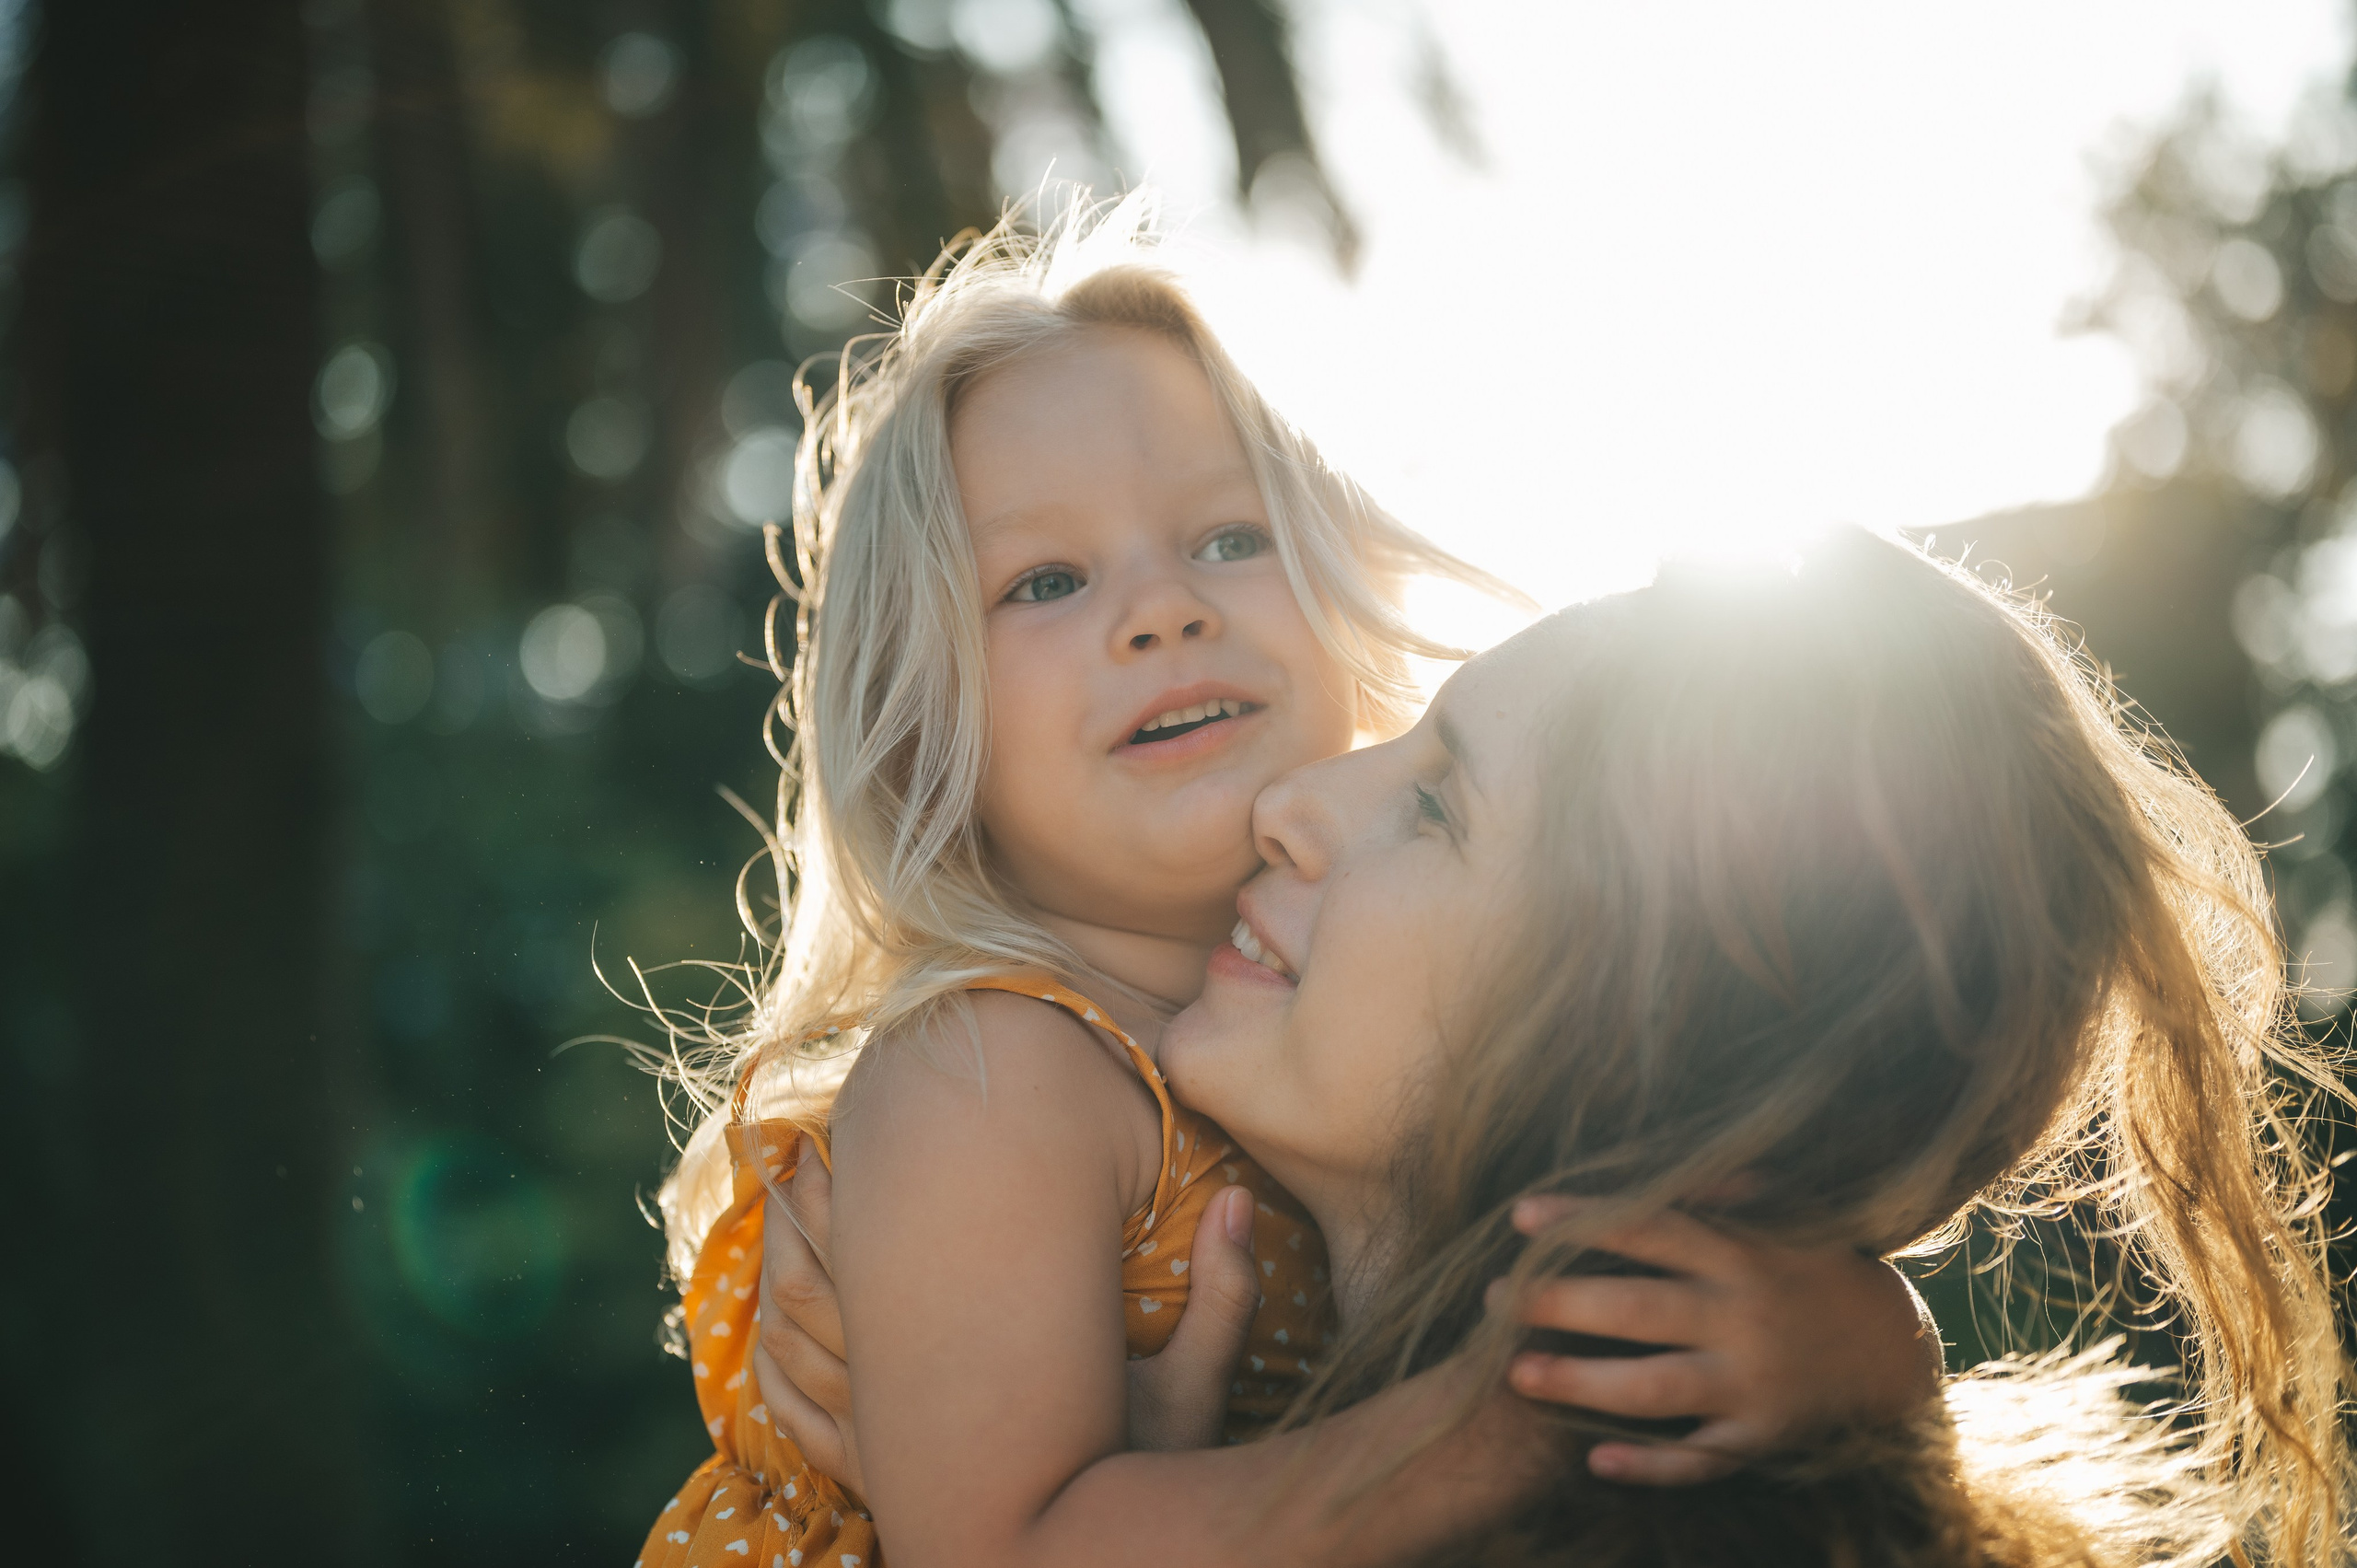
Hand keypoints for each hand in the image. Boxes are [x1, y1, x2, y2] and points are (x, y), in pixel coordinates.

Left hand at [756, 1145, 1266, 1486]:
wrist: (1077, 1560)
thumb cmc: (1133, 1480)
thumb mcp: (1192, 1395)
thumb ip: (1223, 1299)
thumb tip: (1244, 1201)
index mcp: (962, 1360)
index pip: (865, 1258)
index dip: (837, 1193)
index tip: (833, 1139)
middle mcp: (902, 1401)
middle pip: (806, 1290)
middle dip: (795, 1217)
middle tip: (795, 1157)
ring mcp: (875, 1442)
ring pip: (789, 1343)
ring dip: (779, 1273)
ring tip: (782, 1216)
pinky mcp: (870, 1475)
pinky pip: (795, 1411)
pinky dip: (773, 1359)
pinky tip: (774, 1321)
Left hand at [1499, 1196, 1941, 1486]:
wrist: (1895, 1349)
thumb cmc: (1813, 1268)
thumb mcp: (1783, 1214)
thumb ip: (1721, 1189)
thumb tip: (1657, 1166)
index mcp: (1741, 1254)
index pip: (1649, 1229)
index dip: (1583, 1221)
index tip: (1520, 1219)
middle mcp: (1744, 1317)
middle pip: (1638, 1308)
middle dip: (1561, 1303)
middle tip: (1491, 1301)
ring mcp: (1753, 1383)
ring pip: (1656, 1388)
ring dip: (1583, 1384)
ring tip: (1518, 1375)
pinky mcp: (1762, 1437)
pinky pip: (1701, 1460)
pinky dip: (1651, 1465)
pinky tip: (1596, 1460)